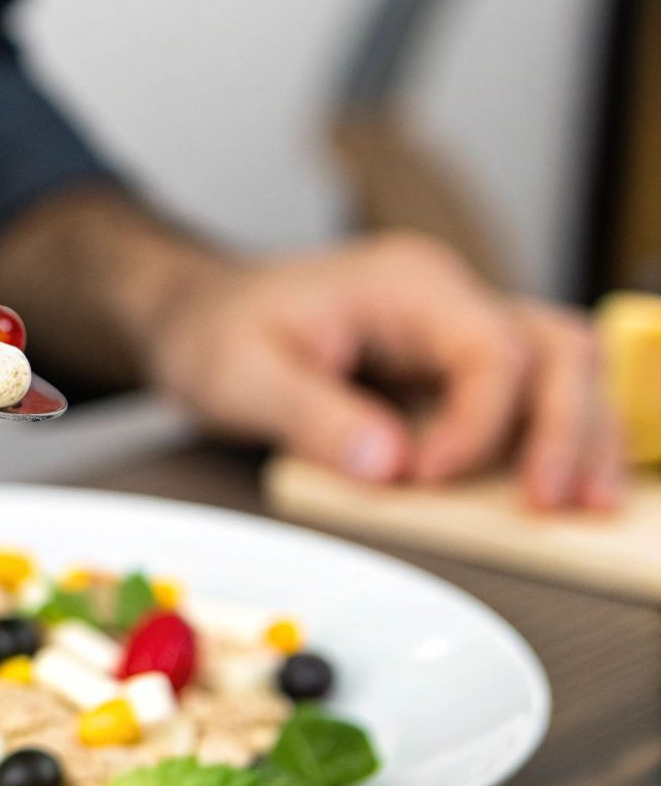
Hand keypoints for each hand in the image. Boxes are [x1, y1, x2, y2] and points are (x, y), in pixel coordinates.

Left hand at [148, 232, 623, 509]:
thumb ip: (315, 417)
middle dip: (568, 426)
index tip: (430, 475)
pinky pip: (530, 391)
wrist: (199, 315)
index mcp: (403, 283)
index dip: (479, 422)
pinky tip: (557, 485)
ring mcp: (456, 328)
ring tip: (585, 502)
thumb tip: (390, 465)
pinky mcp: (453, 366)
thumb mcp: (244, 376)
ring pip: (561, 366)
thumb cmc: (219, 332)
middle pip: (553, 348)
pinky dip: (551, 435)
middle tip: (554, 501)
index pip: (487, 348)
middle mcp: (446, 297)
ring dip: (581, 431)